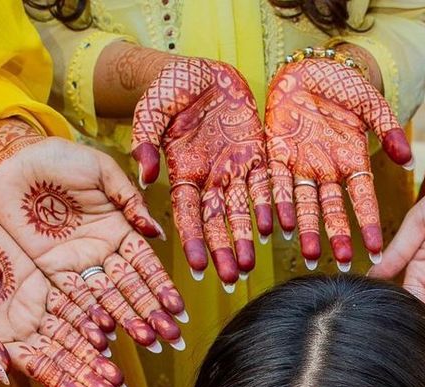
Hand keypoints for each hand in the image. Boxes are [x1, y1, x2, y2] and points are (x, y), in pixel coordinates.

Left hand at [0, 119, 183, 348]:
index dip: (162, 287)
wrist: (12, 159)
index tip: (178, 310)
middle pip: (131, 288)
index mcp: (119, 229)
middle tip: (171, 338)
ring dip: (127, 321)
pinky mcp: (52, 271)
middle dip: (151, 312)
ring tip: (147, 341)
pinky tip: (108, 335)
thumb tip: (156, 232)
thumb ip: (129, 200)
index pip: (146, 264)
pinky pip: (74, 298)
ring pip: (108, 299)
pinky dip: (90, 317)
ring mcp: (78, 264)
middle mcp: (103, 252)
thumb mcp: (101, 170)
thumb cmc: (58, 157)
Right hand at [0, 199, 124, 386]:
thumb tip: (2, 372)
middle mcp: (22, 329)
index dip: (65, 385)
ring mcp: (35, 306)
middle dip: (89, 378)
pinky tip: (114, 333)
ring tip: (121, 377)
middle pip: (63, 358)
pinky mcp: (44, 281)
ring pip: (73, 335)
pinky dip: (93, 317)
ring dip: (97, 355)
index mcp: (0, 342)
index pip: (39, 369)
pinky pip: (74, 302)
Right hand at [131, 57, 270, 287]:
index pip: (187, 214)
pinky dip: (273, 206)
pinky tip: (280, 229)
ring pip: (242, 211)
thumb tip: (144, 175)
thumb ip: (146, 139)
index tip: (197, 268)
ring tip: (250, 267)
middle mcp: (210, 178)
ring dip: (246, 239)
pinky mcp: (257, 154)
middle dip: (222, 251)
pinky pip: (267, 185)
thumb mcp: (153, 107)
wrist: (202, 68)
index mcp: (183, 171)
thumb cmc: (172, 85)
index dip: (192, 241)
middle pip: (216, 222)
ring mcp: (235, 168)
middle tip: (229, 280)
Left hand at [265, 57, 410, 267]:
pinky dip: (277, 205)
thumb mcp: (370, 102)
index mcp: (352, 162)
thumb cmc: (342, 85)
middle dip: (338, 237)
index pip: (363, 199)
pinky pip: (276, 183)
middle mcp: (327, 171)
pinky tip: (278, 227)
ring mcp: (301, 165)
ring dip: (308, 231)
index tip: (377, 250)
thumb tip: (408, 160)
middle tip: (345, 265)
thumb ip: (388, 129)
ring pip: (305, 205)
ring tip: (311, 258)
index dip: (369, 224)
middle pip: (334, 210)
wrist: (307, 68)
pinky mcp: (277, 155)